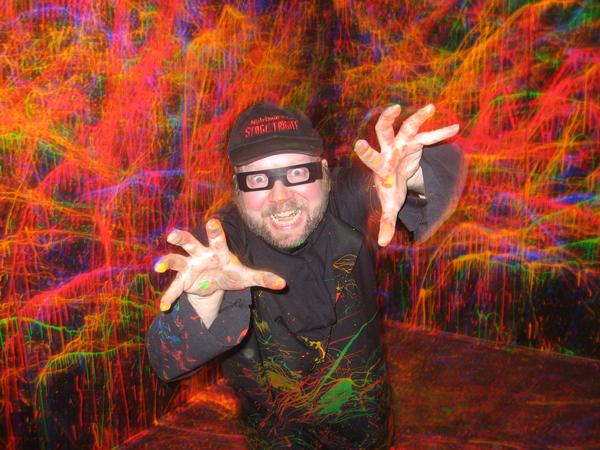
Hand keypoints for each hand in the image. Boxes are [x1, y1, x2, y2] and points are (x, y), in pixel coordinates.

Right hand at [154, 219, 285, 310]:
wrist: (215, 283)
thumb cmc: (230, 272)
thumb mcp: (246, 276)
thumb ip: (263, 278)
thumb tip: (283, 284)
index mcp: (217, 251)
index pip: (217, 238)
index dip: (215, 230)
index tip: (212, 221)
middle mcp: (200, 254)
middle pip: (189, 242)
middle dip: (181, 238)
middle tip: (172, 234)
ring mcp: (189, 266)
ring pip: (175, 260)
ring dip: (166, 262)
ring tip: (159, 266)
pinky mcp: (183, 281)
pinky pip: (174, 289)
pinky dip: (169, 297)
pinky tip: (164, 307)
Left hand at [353, 104, 458, 245]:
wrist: (397, 176)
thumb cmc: (390, 190)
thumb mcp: (390, 206)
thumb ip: (386, 222)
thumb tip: (383, 243)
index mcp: (380, 166)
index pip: (370, 158)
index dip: (365, 152)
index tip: (358, 143)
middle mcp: (388, 150)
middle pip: (383, 131)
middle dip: (387, 120)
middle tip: (393, 109)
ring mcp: (401, 143)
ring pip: (408, 127)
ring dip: (419, 117)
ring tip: (431, 107)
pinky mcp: (414, 142)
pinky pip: (429, 136)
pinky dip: (441, 133)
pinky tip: (455, 129)